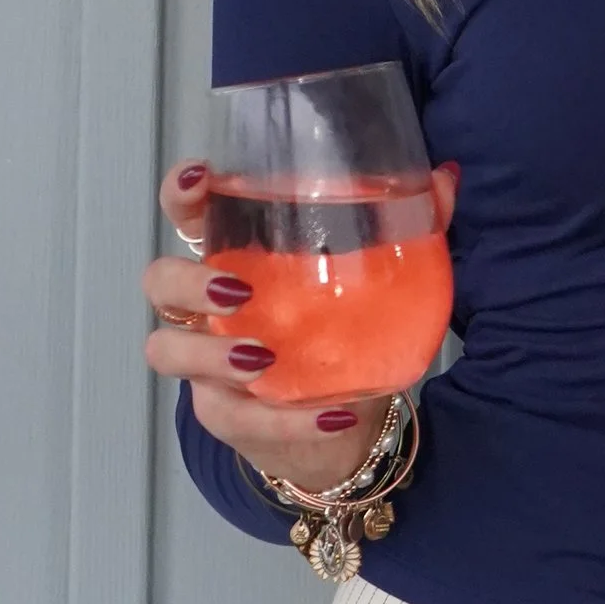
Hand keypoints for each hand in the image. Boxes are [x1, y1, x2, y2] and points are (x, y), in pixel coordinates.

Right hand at [142, 155, 459, 497]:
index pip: (188, 218)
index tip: (198, 182)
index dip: (180, 197)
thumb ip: (409, 226)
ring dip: (210, 352)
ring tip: (262, 357)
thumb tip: (445, 178)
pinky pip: (237, 416)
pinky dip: (287, 419)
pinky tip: (332, 416)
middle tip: (238, 289)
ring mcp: (207, 363)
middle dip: (186, 279)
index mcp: (236, 257)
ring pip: (168, 350)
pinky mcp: (226, 413)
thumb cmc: (344, 332)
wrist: (349, 425)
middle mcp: (207, 306)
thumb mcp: (376, 278)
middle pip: (159, 282)